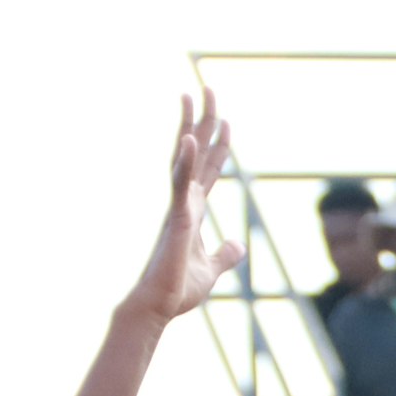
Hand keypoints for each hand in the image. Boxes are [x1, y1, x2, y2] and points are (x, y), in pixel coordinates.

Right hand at [123, 90, 244, 326]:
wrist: (157, 307)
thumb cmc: (176, 289)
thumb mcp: (211, 269)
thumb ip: (224, 255)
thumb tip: (238, 246)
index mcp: (193, 210)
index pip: (209, 169)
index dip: (219, 145)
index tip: (226, 121)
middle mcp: (185, 202)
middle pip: (197, 152)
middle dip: (205, 120)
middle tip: (209, 87)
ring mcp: (179, 207)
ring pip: (186, 158)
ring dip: (191, 126)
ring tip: (194, 95)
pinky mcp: (176, 220)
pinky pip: (180, 186)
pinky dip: (184, 162)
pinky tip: (188, 139)